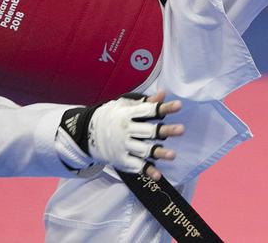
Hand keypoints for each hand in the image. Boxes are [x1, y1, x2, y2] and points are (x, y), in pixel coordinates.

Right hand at [58, 91, 184, 178]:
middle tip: (182, 130)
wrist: (86, 134)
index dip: (164, 108)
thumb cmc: (111, 116)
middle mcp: (126, 131)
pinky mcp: (121, 160)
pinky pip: (136, 166)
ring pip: (144, 150)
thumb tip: (163, 93)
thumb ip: (145, 102)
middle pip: (149, 131)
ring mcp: (123, 146)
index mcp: (127, 115)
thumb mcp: (124, 105)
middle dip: (165, 131)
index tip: (179, 106)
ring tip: (173, 155)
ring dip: (158, 153)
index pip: (149, 110)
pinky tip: (158, 175)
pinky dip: (147, 170)